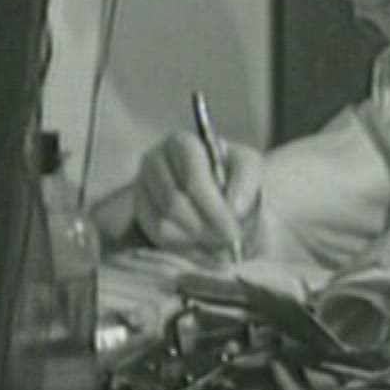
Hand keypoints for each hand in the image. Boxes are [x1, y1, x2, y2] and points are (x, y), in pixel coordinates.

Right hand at [133, 131, 262, 261]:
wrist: (222, 182)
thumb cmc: (235, 171)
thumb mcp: (249, 165)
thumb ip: (246, 181)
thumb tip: (233, 208)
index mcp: (180, 143)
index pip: (192, 182)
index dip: (213, 210)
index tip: (233, 230)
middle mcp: (154, 161)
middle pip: (174, 205)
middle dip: (204, 227)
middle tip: (228, 241)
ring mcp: (142, 186)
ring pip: (161, 223)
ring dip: (193, 238)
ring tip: (218, 243)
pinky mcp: (140, 209)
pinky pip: (154, 235)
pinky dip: (180, 245)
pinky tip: (202, 245)